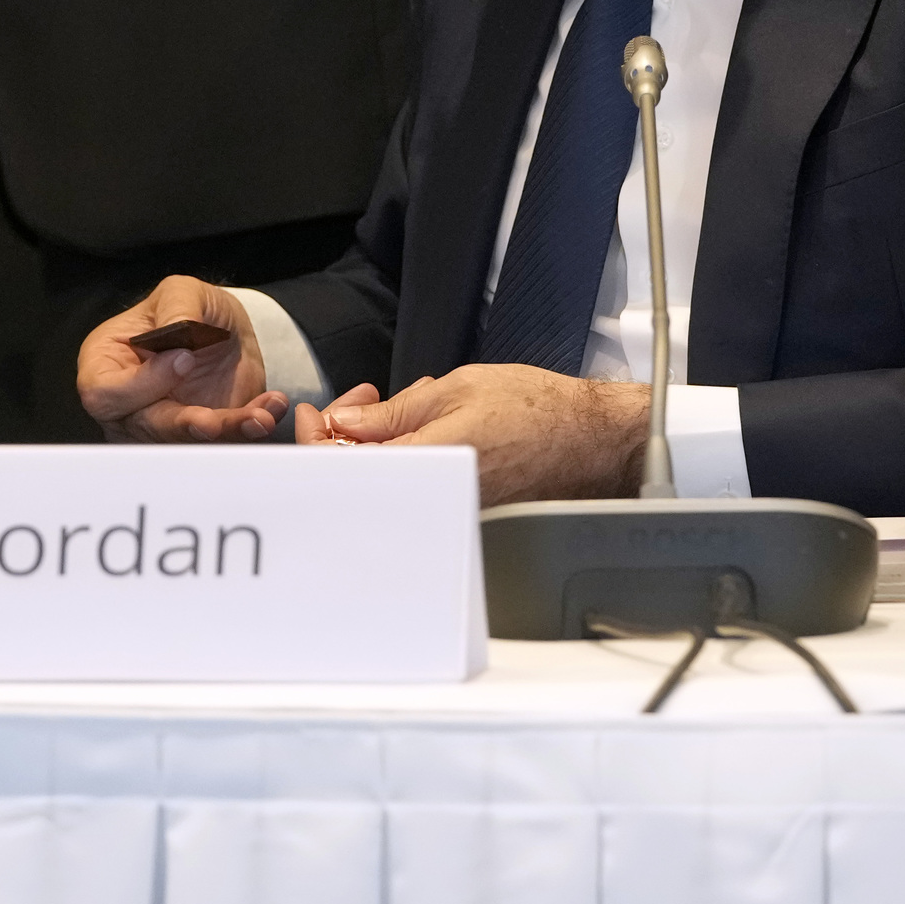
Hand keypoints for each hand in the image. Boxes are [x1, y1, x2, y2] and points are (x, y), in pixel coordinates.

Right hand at [77, 275, 285, 440]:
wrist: (224, 330)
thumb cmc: (188, 309)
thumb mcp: (181, 291)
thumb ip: (176, 307)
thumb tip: (177, 331)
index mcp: (105, 366)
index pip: (105, 393)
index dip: (139, 385)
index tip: (181, 359)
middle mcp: (129, 405)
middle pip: (144, 428)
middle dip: (181, 424)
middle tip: (210, 420)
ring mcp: (164, 425)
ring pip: (187, 441)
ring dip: (223, 431)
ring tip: (255, 420)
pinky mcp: (202, 436)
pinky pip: (223, 441)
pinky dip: (248, 427)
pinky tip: (268, 412)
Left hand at [295, 365, 647, 504]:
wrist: (592, 440)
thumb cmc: (537, 409)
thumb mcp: (456, 390)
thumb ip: (394, 414)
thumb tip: (345, 425)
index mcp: (430, 463)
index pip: (347, 467)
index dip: (315, 442)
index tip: (312, 414)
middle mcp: (437, 497)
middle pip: (361, 480)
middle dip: (343, 437)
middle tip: (352, 406)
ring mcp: (449, 509)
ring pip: (387, 481)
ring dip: (375, 444)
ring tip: (396, 405)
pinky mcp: (462, 512)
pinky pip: (413, 488)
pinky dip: (402, 457)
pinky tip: (415, 428)